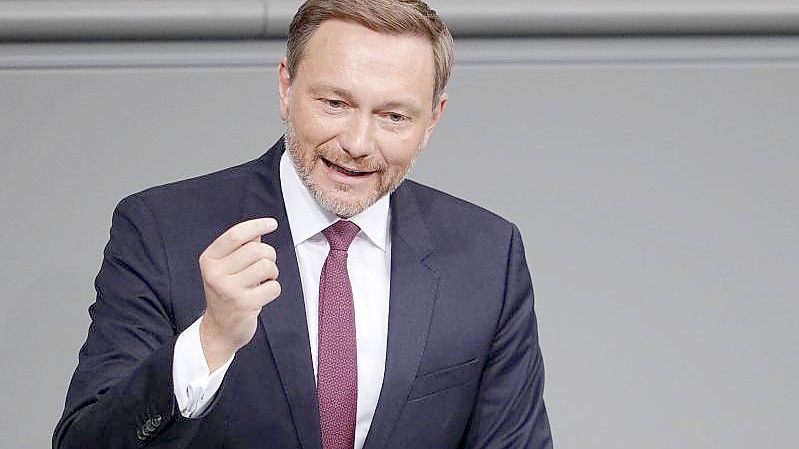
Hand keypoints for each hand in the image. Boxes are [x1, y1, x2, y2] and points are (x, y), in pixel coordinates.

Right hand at [198, 218, 279, 370]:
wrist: (219, 329)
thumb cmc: (226, 294)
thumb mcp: (226, 268)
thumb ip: (241, 248)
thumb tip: (259, 231)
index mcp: (209, 260)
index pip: (236, 235)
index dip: (257, 225)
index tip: (272, 223)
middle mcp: (215, 273)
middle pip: (257, 249)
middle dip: (269, 256)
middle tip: (264, 268)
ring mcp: (229, 289)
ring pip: (267, 266)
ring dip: (272, 273)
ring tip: (262, 282)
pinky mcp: (244, 304)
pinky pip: (274, 287)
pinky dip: (273, 289)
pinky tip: (261, 295)